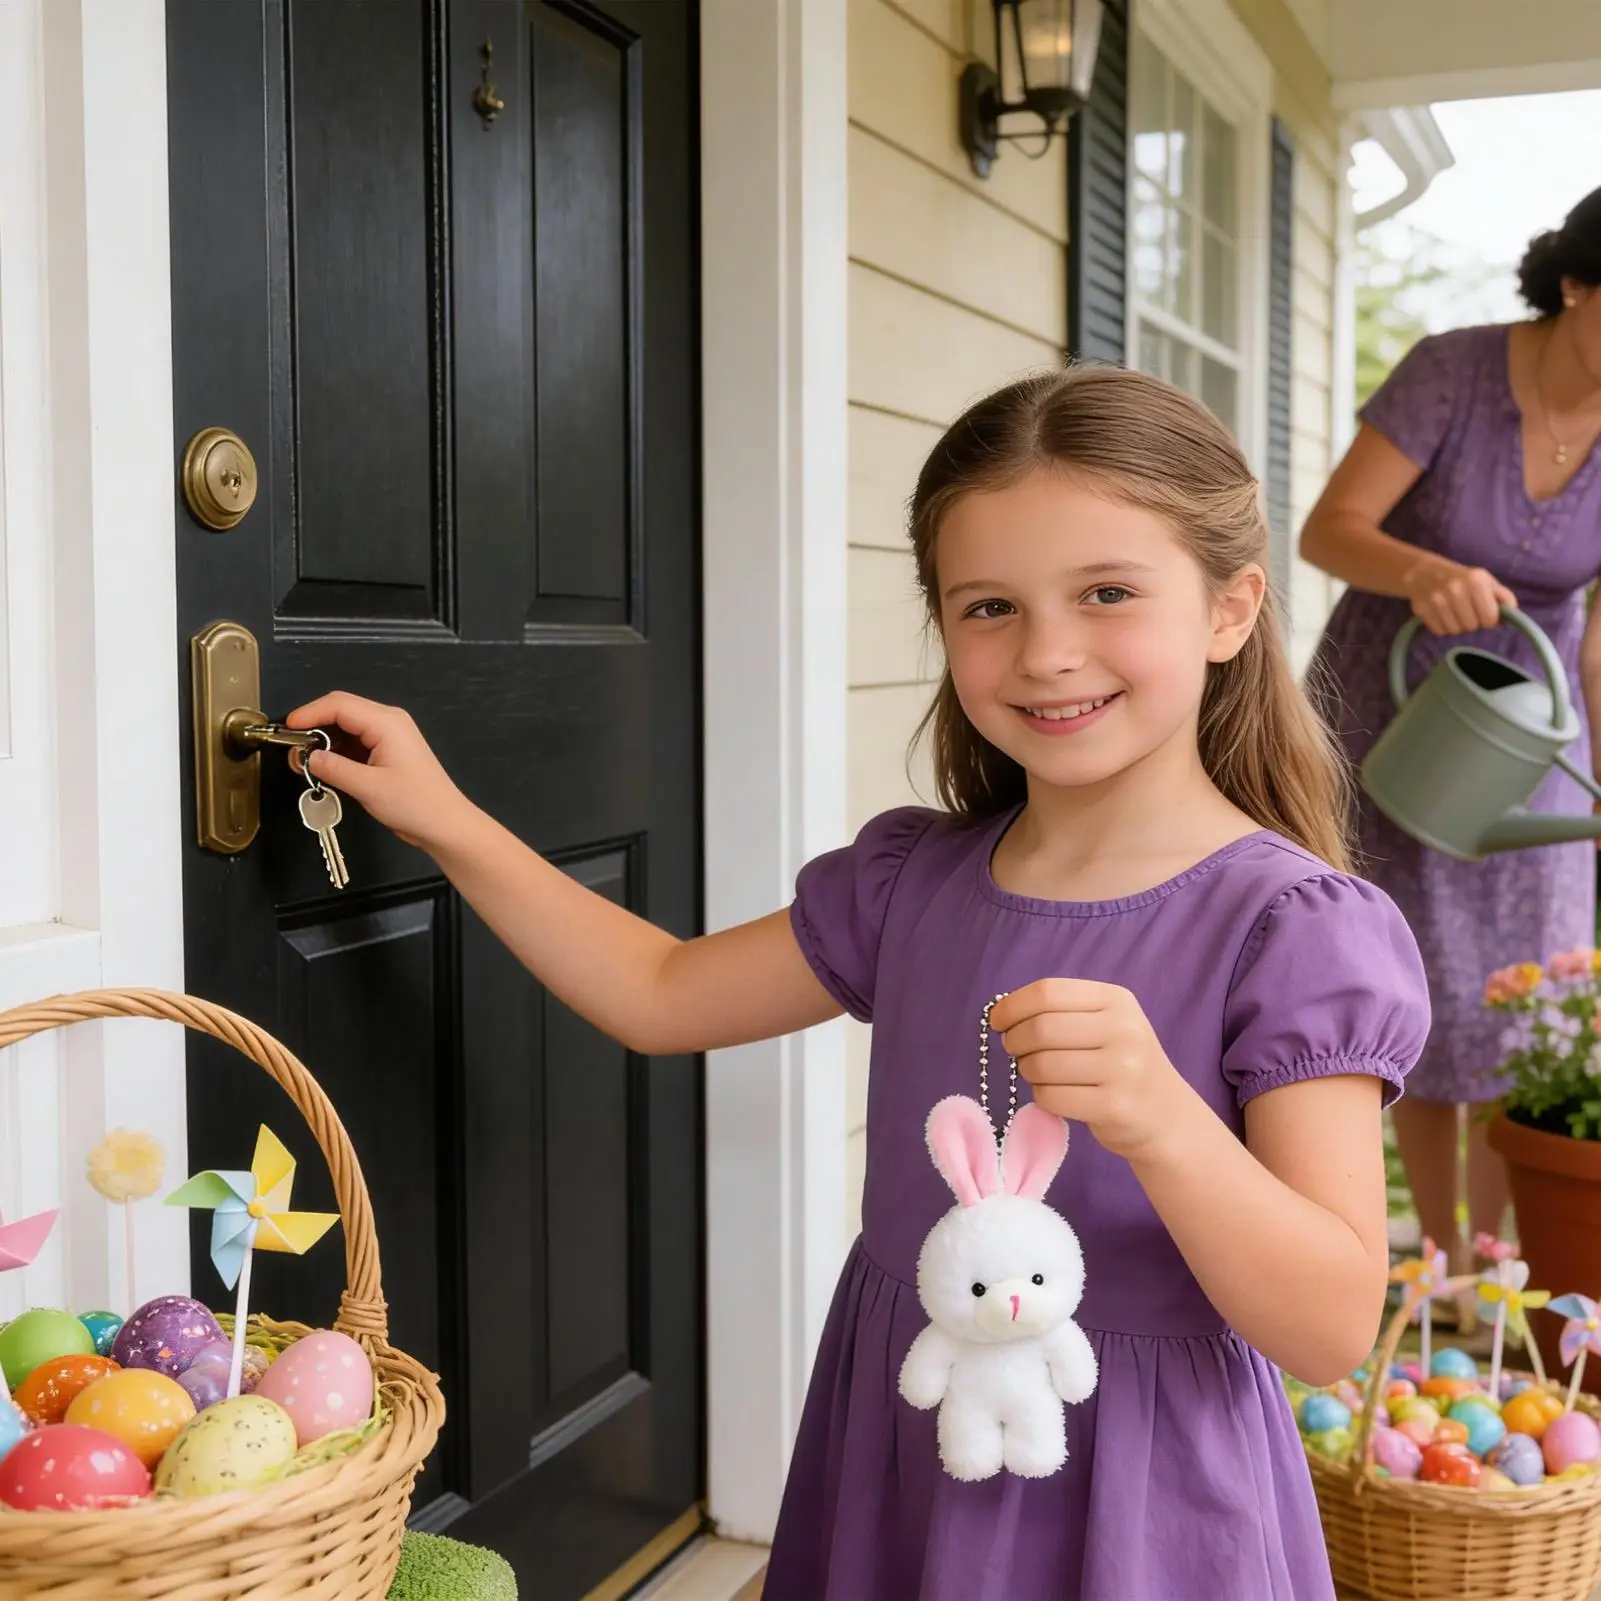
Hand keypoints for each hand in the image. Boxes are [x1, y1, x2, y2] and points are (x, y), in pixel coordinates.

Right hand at [286, 692, 472, 852]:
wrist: (445, 825)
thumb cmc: (415, 804)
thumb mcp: (368, 787)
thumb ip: (333, 768)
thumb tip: (306, 756)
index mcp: (387, 722)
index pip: (339, 704)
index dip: (309, 713)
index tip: (286, 729)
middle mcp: (389, 722)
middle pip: (342, 710)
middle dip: (314, 725)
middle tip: (292, 749)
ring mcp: (390, 736)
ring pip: (347, 727)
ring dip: (325, 740)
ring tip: (304, 761)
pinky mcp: (389, 751)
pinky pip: (356, 742)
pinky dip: (338, 751)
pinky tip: (325, 766)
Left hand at [991, 980, 1191, 1162]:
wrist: (1167, 1116)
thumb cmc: (1122, 1064)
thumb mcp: (1106, 1024)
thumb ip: (1062, 1012)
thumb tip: (1001, 1013)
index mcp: (1117, 1000)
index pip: (1048, 992)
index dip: (1013, 1006)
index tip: (997, 1021)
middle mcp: (1124, 1030)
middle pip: (1041, 1028)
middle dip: (1016, 1041)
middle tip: (1016, 1052)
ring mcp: (1122, 1069)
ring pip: (1042, 1065)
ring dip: (1028, 1072)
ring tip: (1039, 1074)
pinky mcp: (1115, 1107)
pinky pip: (1052, 1097)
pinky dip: (1042, 1097)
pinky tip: (1056, 1096)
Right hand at [1405, 559, 1515, 635]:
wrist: (1424, 572)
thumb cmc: (1462, 579)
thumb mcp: (1486, 581)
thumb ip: (1503, 597)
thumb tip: (1511, 616)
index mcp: (1476, 581)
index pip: (1490, 618)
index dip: (1489, 619)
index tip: (1484, 612)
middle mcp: (1455, 589)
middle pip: (1472, 627)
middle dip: (1472, 623)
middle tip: (1467, 612)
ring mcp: (1436, 600)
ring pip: (1455, 631)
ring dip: (1457, 626)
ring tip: (1454, 613)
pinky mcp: (1421, 610)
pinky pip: (1439, 632)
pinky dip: (1442, 627)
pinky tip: (1441, 615)